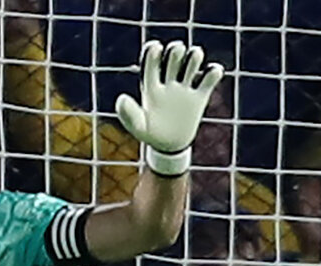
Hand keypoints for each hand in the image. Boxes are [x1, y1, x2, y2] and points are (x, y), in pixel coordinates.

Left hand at [115, 40, 224, 175]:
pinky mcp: (200, 96)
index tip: (156, 47)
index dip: (153, 50)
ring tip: (192, 69)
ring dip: (194, 56)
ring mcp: (185, 88)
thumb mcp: (137, 127)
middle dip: (176, 50)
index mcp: (151, 85)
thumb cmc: (149, 135)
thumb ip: (128, 114)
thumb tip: (122, 98)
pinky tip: (211, 74)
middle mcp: (168, 82)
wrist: (169, 147)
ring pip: (192, 60)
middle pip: (174, 54)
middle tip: (176, 55)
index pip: (151, 60)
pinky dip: (214, 71)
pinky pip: (210, 76)